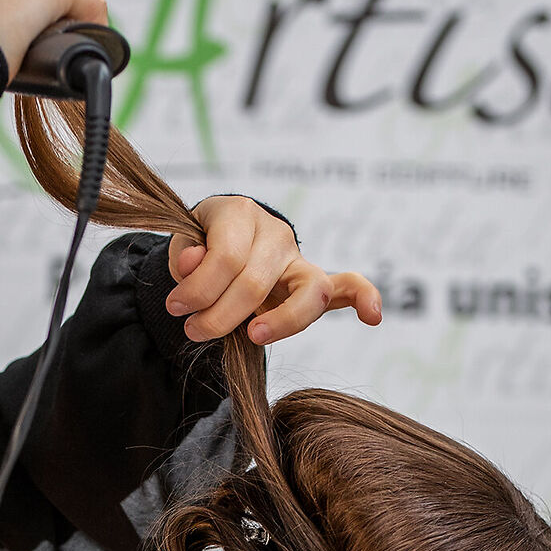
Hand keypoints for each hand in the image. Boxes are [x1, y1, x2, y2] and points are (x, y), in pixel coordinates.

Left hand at [166, 199, 380, 346]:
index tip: (177, 308)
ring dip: (282, 321)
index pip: (226, 257)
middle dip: (221, 315)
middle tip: (194, 331)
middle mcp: (276, 234)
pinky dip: (363, 298)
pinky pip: (347, 286)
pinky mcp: (313, 282)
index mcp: (240, 214)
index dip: (198, 289)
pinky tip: (373, 316)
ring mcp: (299, 259)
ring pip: (308, 290)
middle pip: (257, 282)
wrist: (218, 242)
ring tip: (254, 336)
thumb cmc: (200, 246)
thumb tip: (192, 263)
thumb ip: (185, 255)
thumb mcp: (182, 244)